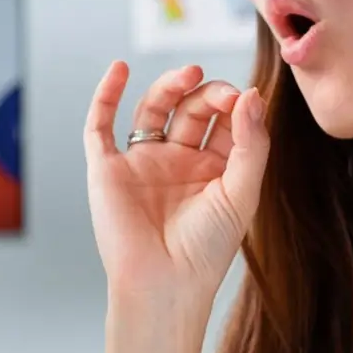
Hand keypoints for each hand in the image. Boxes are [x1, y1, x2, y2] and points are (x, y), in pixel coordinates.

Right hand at [83, 62, 269, 305]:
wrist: (165, 284)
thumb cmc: (207, 250)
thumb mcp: (242, 192)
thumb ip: (251, 143)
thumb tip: (251, 93)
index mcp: (212, 169)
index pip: (225, 121)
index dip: (234, 104)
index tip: (244, 100)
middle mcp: (177, 161)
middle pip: (191, 109)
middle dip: (207, 94)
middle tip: (220, 93)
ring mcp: (142, 162)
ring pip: (153, 108)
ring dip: (169, 86)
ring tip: (189, 74)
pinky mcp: (108, 169)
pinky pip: (101, 125)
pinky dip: (107, 95)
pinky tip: (120, 69)